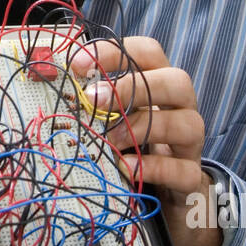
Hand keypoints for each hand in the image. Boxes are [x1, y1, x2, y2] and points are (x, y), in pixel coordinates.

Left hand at [70, 36, 221, 245]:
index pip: (149, 52)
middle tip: (93, 99)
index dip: (116, 53)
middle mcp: (181, 107)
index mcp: (160, 82)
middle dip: (133, 87)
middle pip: (177, 81)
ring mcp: (191, 142)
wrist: (167, 192)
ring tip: (109, 139)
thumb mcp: (113, 116)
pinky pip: (183, 169)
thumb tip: (54, 81)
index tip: (78, 65)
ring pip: (188, 124)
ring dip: (143, 128)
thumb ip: (95, 99)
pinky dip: (154, 168)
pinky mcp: (192, 176)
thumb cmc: (132, 142)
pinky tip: (126, 168)